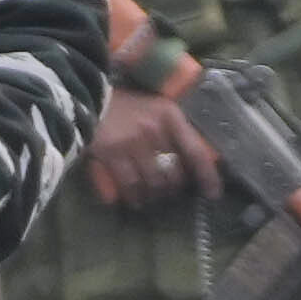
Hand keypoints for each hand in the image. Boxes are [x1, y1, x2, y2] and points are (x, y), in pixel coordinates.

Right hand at [81, 83, 207, 211]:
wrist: (87, 99)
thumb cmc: (125, 107)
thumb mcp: (155, 110)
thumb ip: (173, 131)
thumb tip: (192, 162)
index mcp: (170, 116)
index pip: (196, 151)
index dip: (207, 176)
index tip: (213, 194)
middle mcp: (155, 129)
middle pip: (174, 173)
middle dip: (173, 188)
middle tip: (167, 191)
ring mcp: (132, 142)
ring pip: (153, 183)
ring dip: (154, 195)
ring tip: (151, 197)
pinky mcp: (112, 153)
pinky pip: (130, 185)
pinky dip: (135, 197)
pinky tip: (135, 200)